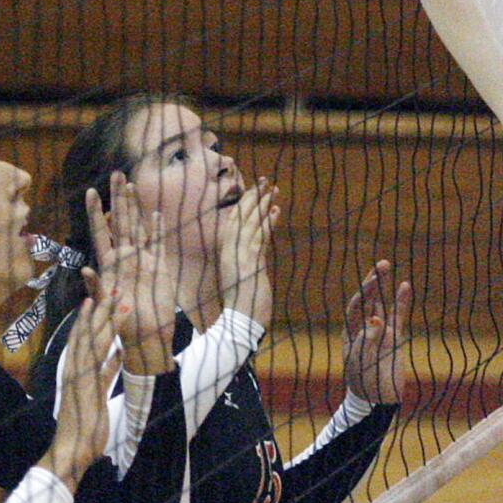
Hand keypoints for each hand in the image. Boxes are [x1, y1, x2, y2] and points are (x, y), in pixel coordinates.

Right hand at [40, 297, 117, 491]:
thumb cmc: (85, 427)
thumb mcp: (100, 393)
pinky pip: (94, 359)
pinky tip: (112, 328)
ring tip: (115, 297)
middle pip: (88, 332)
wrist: (71, 453)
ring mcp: (77, 377)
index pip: (87, 338)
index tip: (104, 298)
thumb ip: (106, 372)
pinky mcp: (82, 386)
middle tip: (113, 286)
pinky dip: (102, 343)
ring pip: (91, 339)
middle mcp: (75, 370)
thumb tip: (116, 354)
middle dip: (101, 309)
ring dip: (104, 317)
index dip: (95, 317)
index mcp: (79, 371)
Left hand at [87, 173, 174, 373]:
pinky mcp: (159, 266)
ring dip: (135, 206)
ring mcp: (142, 260)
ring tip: (132, 184)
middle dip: (118, 198)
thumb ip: (96, 288)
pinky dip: (156, 227)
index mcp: (110, 264)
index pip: (102, 232)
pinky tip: (155, 212)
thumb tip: (85, 269)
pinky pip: (158, 241)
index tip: (91, 192)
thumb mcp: (104, 307)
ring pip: (138, 225)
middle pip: (121, 221)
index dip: (97, 213)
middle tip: (117, 174)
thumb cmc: (122, 325)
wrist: (147, 337)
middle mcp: (125, 257)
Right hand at [218, 178, 276, 327]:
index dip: (244, 205)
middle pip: (241, 217)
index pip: (234, 223)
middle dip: (253, 197)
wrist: (239, 323)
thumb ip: (249, 264)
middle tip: (265, 180)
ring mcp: (239, 257)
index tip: (254, 191)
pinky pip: (259, 237)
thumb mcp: (244, 279)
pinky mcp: (250, 263)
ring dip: (262, 204)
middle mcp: (230, 252)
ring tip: (272, 188)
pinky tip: (275, 210)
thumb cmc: (242, 305)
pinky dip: (267, 222)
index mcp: (227, 254)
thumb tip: (257, 255)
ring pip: (250, 223)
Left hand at [342, 260, 412, 404]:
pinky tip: (404, 286)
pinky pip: (398, 316)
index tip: (371, 283)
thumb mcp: (363, 361)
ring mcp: (381, 332)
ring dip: (384, 287)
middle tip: (382, 264)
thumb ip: (370, 339)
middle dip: (372, 283)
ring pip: (382, 304)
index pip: (355, 308)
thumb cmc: (364, 382)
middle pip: (368, 301)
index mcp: (351, 335)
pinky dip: (401, 302)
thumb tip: (376, 319)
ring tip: (387, 266)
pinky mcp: (395, 338)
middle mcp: (365, 329)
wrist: (378, 400)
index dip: (363, 294)